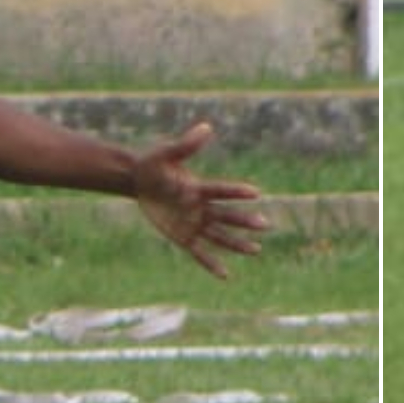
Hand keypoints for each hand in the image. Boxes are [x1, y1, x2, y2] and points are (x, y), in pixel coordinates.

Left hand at [128, 121, 268, 279]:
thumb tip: (207, 127)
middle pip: (226, 216)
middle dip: (244, 221)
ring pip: (219, 236)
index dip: (236, 192)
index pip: (220, 190)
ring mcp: (194, 223)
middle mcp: (201, 207)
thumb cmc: (153, 164)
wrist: (138, 180)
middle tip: (265, 225)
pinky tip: (225, 275)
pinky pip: (199, 252)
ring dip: (237, 244)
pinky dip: (211, 263)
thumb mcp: (165, 154)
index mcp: (199, 187)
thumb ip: (185, 145)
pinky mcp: (183, 237)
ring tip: (256, 250)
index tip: (256, 192)